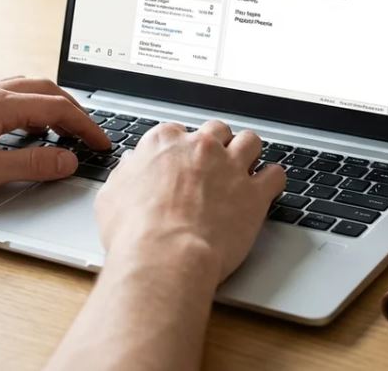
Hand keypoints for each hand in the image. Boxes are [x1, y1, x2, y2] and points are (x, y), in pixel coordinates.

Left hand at [0, 77, 109, 201]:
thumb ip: (30, 165)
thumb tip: (67, 160)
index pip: (58, 109)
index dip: (86, 127)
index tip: (102, 144)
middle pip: (47, 91)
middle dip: (75, 112)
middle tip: (90, 136)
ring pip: (27, 88)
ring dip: (53, 104)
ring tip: (65, 128)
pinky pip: (8, 92)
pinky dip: (30, 104)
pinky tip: (25, 124)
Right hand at [94, 120, 285, 282]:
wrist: (165, 255)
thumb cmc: (135, 232)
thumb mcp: (112, 196)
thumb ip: (127, 174)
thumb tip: (131, 166)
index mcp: (164, 143)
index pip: (177, 132)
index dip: (181, 149)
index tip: (182, 163)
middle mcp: (200, 148)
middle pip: (217, 131)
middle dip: (217, 145)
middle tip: (214, 164)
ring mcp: (230, 167)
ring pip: (250, 142)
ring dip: (249, 153)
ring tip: (245, 169)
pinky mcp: (254, 193)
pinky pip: (275, 174)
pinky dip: (273, 180)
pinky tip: (268, 188)